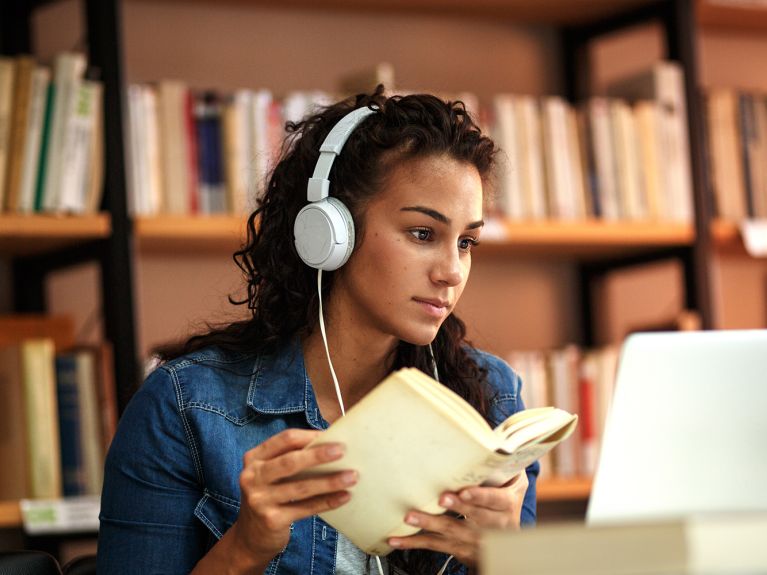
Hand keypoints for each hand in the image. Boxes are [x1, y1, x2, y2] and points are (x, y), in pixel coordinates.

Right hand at [231, 429, 356, 564]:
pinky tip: (344, 497)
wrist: (250, 537)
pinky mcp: (271, 520)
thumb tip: (330, 444)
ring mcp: (260, 500)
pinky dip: (327, 502)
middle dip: (318, 455)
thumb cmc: (270, 496)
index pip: (285, 439)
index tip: (332, 435)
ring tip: (352, 476)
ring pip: (301, 487)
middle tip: (343, 450)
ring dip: (329, 481)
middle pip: (290, 461)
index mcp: (254, 458)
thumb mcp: (271, 473)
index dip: (309, 436)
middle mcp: (252, 477)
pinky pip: (305, 508)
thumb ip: (291, 458)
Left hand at [388, 471, 528, 566]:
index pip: (494, 500)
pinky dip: (414, 543)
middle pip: (473, 516)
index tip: (464, 491)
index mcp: (506, 505)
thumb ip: (506, 466)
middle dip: (456, 507)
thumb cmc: (505, 503)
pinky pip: (435, 546)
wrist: (509, 546)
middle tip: (440, 498)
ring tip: (410, 517)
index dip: (479, 496)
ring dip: (430, 524)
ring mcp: (475, 540)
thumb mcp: (515, 485)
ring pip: (451, 532)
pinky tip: (397, 540)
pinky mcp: (459, 549)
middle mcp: (493, 525)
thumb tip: (497, 439)